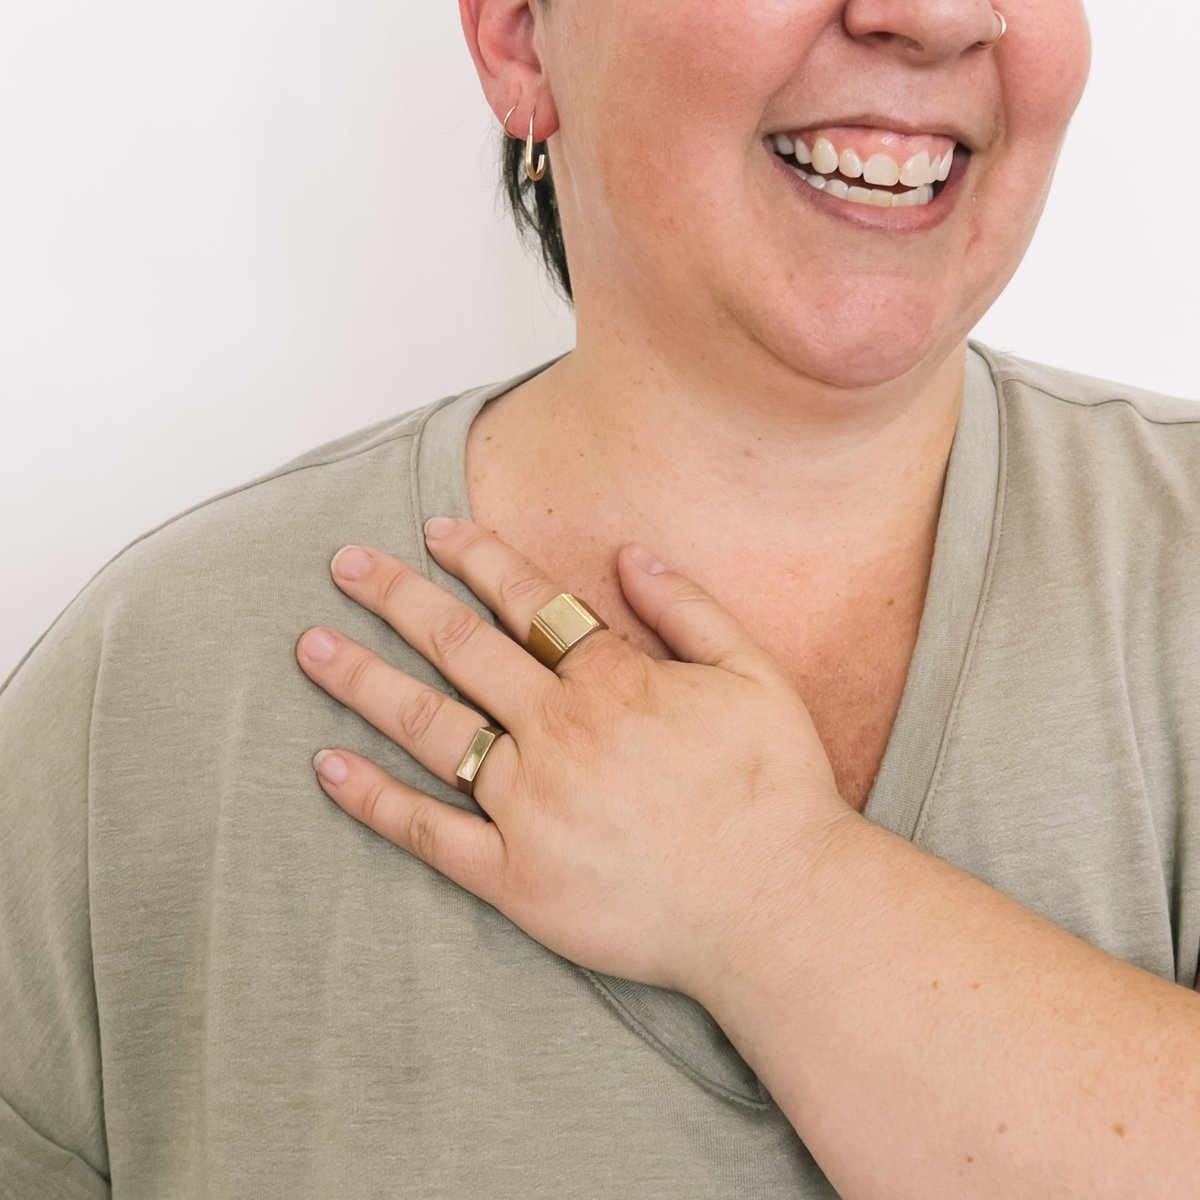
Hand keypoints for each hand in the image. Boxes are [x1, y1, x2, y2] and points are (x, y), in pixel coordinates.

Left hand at [295, 517, 854, 1000]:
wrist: (777, 906)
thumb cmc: (775, 788)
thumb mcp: (754, 673)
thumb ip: (689, 606)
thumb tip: (628, 552)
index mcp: (612, 682)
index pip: (527, 601)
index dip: (477, 558)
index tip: (434, 530)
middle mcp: (557, 733)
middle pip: (460, 648)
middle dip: (397, 597)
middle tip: (345, 564)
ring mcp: (529, 807)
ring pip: (429, 727)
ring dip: (364, 681)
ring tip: (312, 646)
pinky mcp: (515, 878)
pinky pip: (429, 833)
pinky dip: (374, 801)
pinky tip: (327, 768)